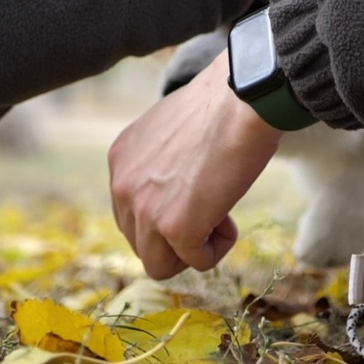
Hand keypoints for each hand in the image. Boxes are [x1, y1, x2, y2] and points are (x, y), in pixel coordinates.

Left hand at [108, 51, 283, 278]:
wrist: (242, 99)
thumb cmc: (222, 107)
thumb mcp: (172, 132)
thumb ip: (161, 164)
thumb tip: (176, 190)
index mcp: (120, 160)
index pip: (132, 213)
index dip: (169, 211)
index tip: (196, 191)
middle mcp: (123, 186)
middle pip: (142, 243)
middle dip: (178, 235)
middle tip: (210, 205)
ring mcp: (145, 210)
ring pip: (160, 264)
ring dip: (194, 247)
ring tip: (220, 216)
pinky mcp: (175, 228)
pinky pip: (197, 263)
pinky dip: (218, 249)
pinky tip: (230, 219)